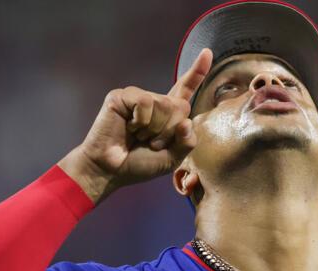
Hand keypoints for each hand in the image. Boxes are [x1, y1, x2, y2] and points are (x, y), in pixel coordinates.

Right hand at [58, 48, 212, 203]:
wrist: (110, 170)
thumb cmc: (139, 164)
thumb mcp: (172, 159)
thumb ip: (186, 143)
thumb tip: (186, 122)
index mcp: (167, 115)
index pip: (185, 89)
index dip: (197, 72)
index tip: (207, 52)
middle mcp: (154, 102)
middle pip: (181, 105)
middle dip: (170, 131)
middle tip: (151, 143)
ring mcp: (137, 97)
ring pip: (164, 104)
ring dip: (155, 129)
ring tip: (139, 136)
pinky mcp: (122, 96)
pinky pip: (146, 102)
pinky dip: (142, 120)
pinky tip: (129, 127)